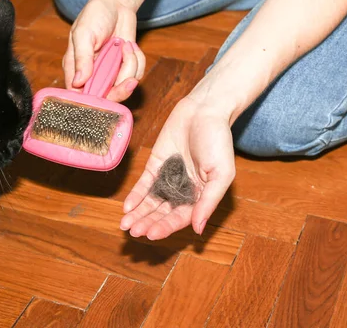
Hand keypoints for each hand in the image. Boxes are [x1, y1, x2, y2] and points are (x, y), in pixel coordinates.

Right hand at [62, 0, 145, 101]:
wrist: (116, 3)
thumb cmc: (94, 15)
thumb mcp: (83, 33)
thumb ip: (81, 58)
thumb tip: (78, 81)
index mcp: (76, 69)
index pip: (81, 96)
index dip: (94, 100)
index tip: (108, 93)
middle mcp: (93, 74)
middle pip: (106, 98)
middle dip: (121, 88)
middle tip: (130, 80)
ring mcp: (110, 71)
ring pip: (125, 85)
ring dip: (131, 64)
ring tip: (125, 44)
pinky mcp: (125, 66)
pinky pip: (137, 73)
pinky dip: (138, 59)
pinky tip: (130, 45)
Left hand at [120, 96, 235, 239]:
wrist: (204, 110)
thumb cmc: (218, 141)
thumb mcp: (221, 173)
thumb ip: (208, 201)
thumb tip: (199, 229)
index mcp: (200, 195)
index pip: (180, 217)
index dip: (165, 227)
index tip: (150, 235)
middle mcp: (183, 190)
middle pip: (163, 212)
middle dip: (147, 223)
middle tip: (132, 232)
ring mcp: (168, 177)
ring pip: (151, 201)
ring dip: (138, 213)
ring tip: (125, 225)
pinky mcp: (156, 163)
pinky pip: (144, 183)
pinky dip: (135, 195)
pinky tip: (127, 206)